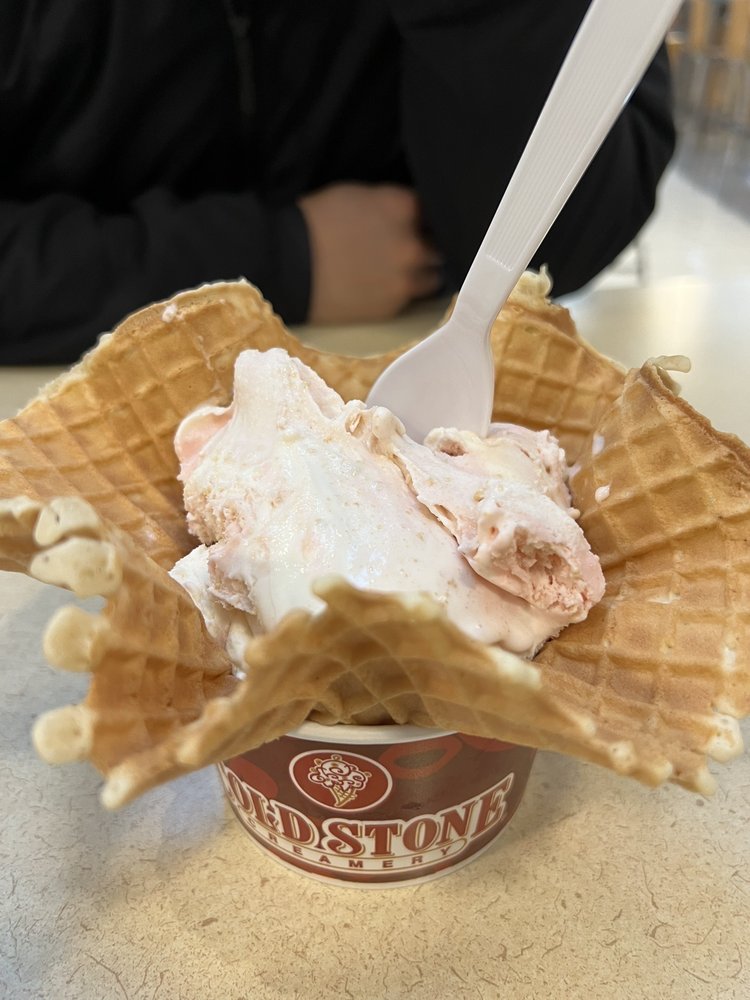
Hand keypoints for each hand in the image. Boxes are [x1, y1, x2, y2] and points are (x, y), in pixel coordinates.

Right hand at [298, 183, 443, 322]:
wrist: (288, 264)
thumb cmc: (315, 222)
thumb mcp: (357, 194)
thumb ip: (390, 203)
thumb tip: (409, 212)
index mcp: (403, 208)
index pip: (433, 209)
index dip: (424, 216)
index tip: (419, 221)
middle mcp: (412, 244)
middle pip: (439, 244)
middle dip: (428, 243)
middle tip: (410, 245)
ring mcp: (405, 279)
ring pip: (434, 276)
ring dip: (423, 271)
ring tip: (403, 269)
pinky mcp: (393, 306)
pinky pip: (412, 298)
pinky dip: (404, 291)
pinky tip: (385, 285)